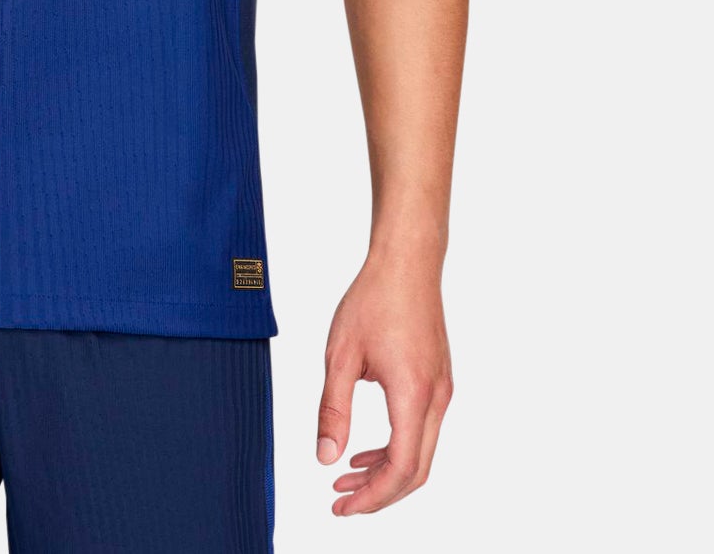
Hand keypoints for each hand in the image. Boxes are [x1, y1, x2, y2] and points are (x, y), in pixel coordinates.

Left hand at [315, 253, 453, 514]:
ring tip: (345, 478)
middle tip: (340, 501)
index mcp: (413, 394)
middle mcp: (436, 398)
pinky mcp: (438, 381)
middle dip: (378, 494)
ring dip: (385, 473)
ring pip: (420, 452)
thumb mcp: (340, 354)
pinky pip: (421, 430)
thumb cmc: (373, 299)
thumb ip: (332, 409)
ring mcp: (441, 390)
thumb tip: (325, 458)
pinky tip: (365, 450)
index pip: (400, 469)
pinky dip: (395, 449)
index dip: (371, 497)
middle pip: (415, 471)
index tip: (341, 505)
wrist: (407, 262)